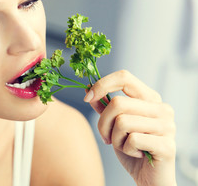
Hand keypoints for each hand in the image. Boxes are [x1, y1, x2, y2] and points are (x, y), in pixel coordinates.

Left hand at [84, 70, 175, 185]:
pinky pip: (132, 140)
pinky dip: (126, 149)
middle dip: (103, 123)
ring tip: (124, 145)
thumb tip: (88, 88)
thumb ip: (103, 106)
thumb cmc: (132, 148)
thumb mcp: (114, 124)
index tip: (87, 98)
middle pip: (117, 103)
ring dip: (115, 138)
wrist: (150, 177)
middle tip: (106, 137)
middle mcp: (162, 108)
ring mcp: (167, 126)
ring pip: (122, 122)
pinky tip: (135, 154)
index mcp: (150, 98)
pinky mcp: (167, 145)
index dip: (102, 85)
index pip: (124, 77)